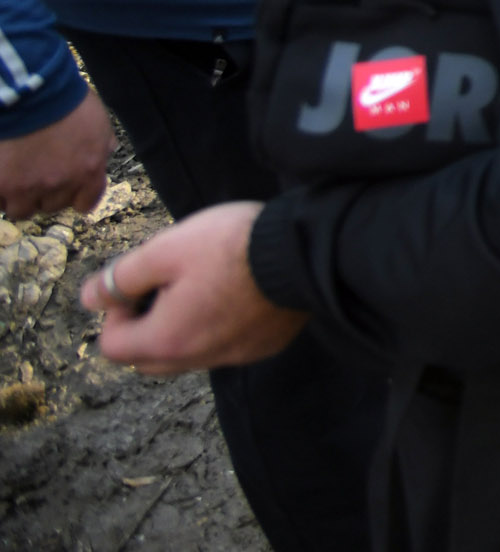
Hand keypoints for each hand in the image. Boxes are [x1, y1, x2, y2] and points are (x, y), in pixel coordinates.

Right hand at [0, 90, 111, 220]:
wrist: (32, 93)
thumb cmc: (67, 101)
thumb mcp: (98, 121)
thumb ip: (102, 143)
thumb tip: (105, 152)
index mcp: (89, 170)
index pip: (86, 202)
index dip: (75, 196)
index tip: (67, 191)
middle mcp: (61, 183)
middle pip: (52, 206)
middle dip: (47, 194)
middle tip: (38, 175)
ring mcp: (29, 186)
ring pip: (23, 210)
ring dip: (20, 198)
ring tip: (17, 178)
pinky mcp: (2, 184)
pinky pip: (0, 201)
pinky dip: (1, 193)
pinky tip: (3, 176)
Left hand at [84, 202, 305, 375]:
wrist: (304, 251)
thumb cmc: (230, 246)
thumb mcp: (165, 250)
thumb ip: (121, 277)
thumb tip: (89, 299)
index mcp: (166, 339)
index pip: (112, 345)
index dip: (116, 310)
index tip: (142, 280)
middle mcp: (197, 359)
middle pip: (147, 359)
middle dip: (144, 326)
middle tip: (167, 285)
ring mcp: (234, 356)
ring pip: (187, 355)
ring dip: (181, 329)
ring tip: (203, 286)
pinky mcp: (264, 347)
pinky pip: (224, 347)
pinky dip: (218, 329)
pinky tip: (238, 295)